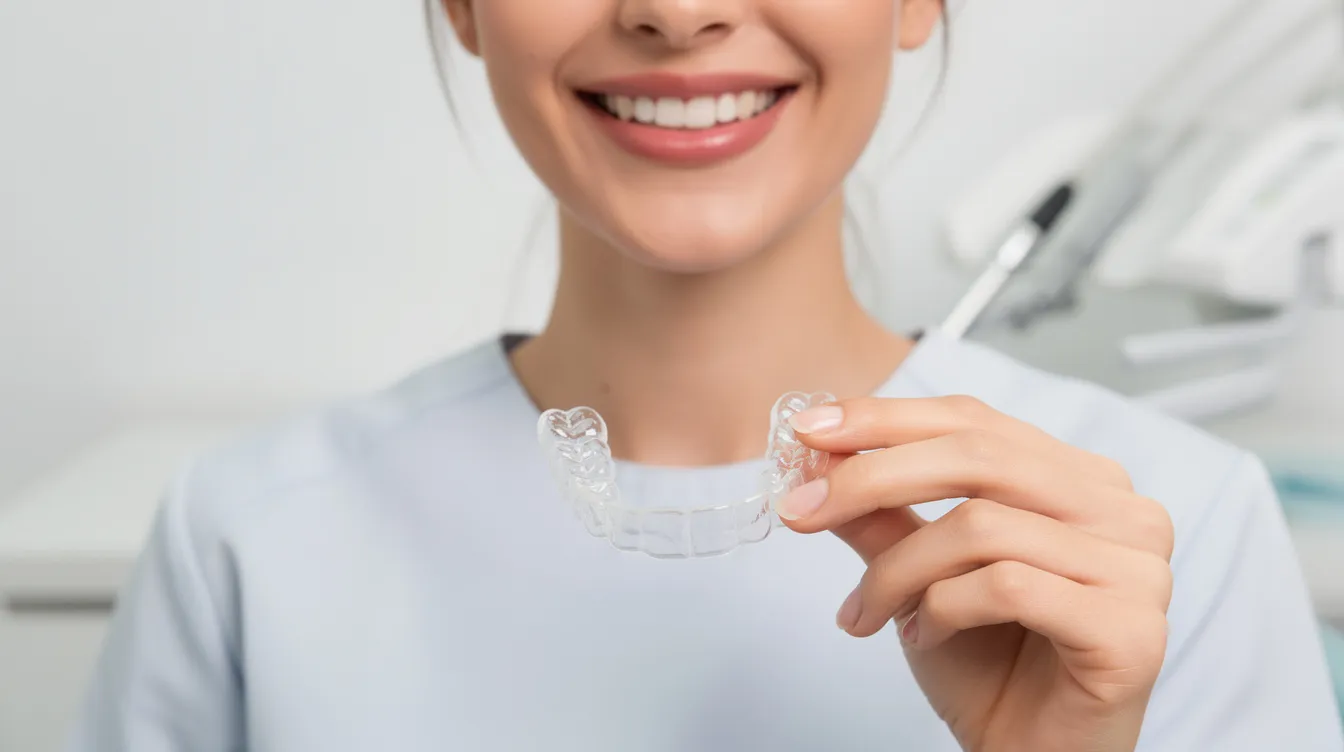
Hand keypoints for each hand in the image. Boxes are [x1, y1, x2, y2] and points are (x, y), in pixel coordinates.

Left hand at [776, 396, 1173, 751]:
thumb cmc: (988, 666)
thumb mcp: (920, 573)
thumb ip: (882, 513)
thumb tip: (816, 457)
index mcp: (1080, 479)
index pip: (975, 420)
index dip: (887, 419)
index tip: (809, 432)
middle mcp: (1123, 510)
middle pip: (977, 456)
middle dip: (870, 478)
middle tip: (800, 511)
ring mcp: (1137, 567)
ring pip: (981, 525)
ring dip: (898, 572)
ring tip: (870, 613)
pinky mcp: (1130, 628)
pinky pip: (1007, 586)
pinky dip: (942, 609)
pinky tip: (924, 637)